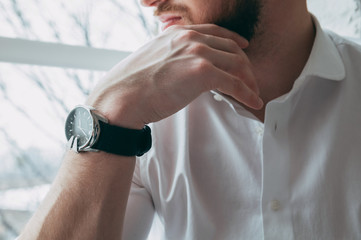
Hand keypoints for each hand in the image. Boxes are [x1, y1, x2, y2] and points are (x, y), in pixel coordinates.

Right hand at [87, 24, 262, 128]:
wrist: (122, 97)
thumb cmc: (133, 85)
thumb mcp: (153, 60)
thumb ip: (172, 57)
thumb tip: (183, 69)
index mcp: (177, 34)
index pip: (215, 32)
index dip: (233, 40)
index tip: (243, 48)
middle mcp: (189, 38)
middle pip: (231, 48)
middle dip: (245, 66)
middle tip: (250, 80)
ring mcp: (197, 52)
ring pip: (237, 64)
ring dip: (249, 81)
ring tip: (253, 94)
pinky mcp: (203, 72)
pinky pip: (235, 83)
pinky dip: (247, 94)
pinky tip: (253, 102)